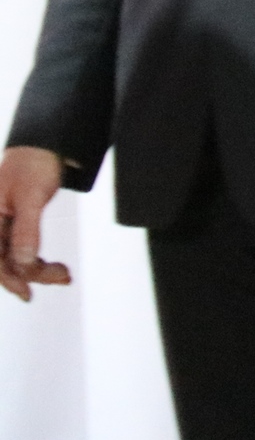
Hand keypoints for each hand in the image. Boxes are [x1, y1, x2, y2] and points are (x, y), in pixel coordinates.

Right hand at [0, 146, 70, 300]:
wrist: (44, 145)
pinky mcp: (14, 226)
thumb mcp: (32, 197)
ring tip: (63, 273)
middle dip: (32, 273)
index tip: (26, 293)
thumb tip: (22, 263)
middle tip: (62, 276)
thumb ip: (26, 231)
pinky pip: (21, 250)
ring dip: (37, 268)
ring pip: (15, 258)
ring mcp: (1, 226)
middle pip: (5, 261)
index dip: (9, 278)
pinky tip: (53, 266)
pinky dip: (37, 259)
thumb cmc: (34, 164)